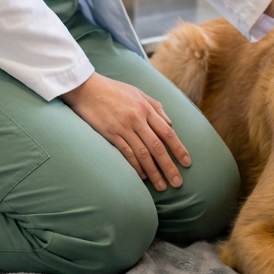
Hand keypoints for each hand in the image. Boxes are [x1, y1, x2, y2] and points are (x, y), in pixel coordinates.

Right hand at [62, 72, 190, 191]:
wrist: (87, 88)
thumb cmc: (113, 89)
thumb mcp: (137, 92)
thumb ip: (155, 106)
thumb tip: (170, 123)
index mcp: (146, 108)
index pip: (167, 132)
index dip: (179, 149)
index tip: (187, 163)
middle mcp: (138, 118)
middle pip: (158, 146)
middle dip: (169, 166)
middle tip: (177, 182)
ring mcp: (124, 127)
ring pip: (143, 153)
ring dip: (153, 172)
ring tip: (161, 186)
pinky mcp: (111, 134)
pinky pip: (126, 153)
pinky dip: (135, 166)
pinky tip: (142, 177)